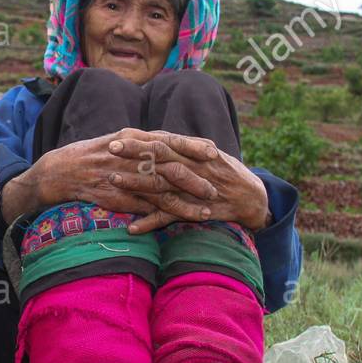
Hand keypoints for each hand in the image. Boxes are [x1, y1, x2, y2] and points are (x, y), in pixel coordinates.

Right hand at [1, 129, 218, 223]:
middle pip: (171, 165)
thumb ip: (142, 142)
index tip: (213, 151)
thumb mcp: (117, 140)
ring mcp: (126, 177)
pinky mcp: (120, 197)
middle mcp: (131, 156)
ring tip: (208, 208)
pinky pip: (150, 207)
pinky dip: (169, 214)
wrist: (61, 172)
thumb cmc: (92, 155)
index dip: (192, 145)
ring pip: (164, 189)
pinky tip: (185, 220)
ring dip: (188, 199)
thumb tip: (167, 142)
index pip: (168, 139)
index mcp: (132, 138)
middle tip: (217, 184)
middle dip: (197, 176)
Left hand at [104, 130, 269, 233]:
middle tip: (110, 148)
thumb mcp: (205, 153)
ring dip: (136, 184)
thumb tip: (153, 137)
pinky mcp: (194, 211)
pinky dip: (151, 223)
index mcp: (192, 153)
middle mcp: (191, 168)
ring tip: (113, 180)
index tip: (117, 135)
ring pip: (161, 185)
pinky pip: (170, 218)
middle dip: (134, 152)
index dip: (140, 139)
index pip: (162, 142)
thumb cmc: (223, 171)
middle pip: (159, 157)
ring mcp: (191, 190)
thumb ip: (180, 147)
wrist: (251, 196)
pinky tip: (132, 227)